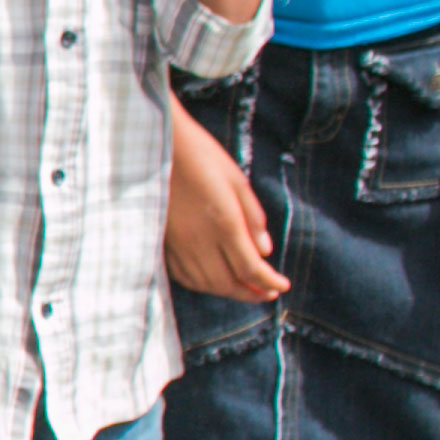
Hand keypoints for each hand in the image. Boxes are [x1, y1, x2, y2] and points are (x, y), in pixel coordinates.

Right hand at [164, 114, 286, 301]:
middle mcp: (200, 241)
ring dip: (227, 291)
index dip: (269, 282)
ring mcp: (178, 244)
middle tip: (266, 293)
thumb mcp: (238, 181)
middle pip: (227, 283)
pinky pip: (183, 276)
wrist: (157, 146)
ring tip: (243, 289)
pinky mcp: (163, 242)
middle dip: (251, 293)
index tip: (282, 286)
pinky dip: (201, 284)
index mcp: (225, 224)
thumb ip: (254, 218)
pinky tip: (211, 280)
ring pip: (205, 284)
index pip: (251, 268)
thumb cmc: (202, 157)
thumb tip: (266, 251)